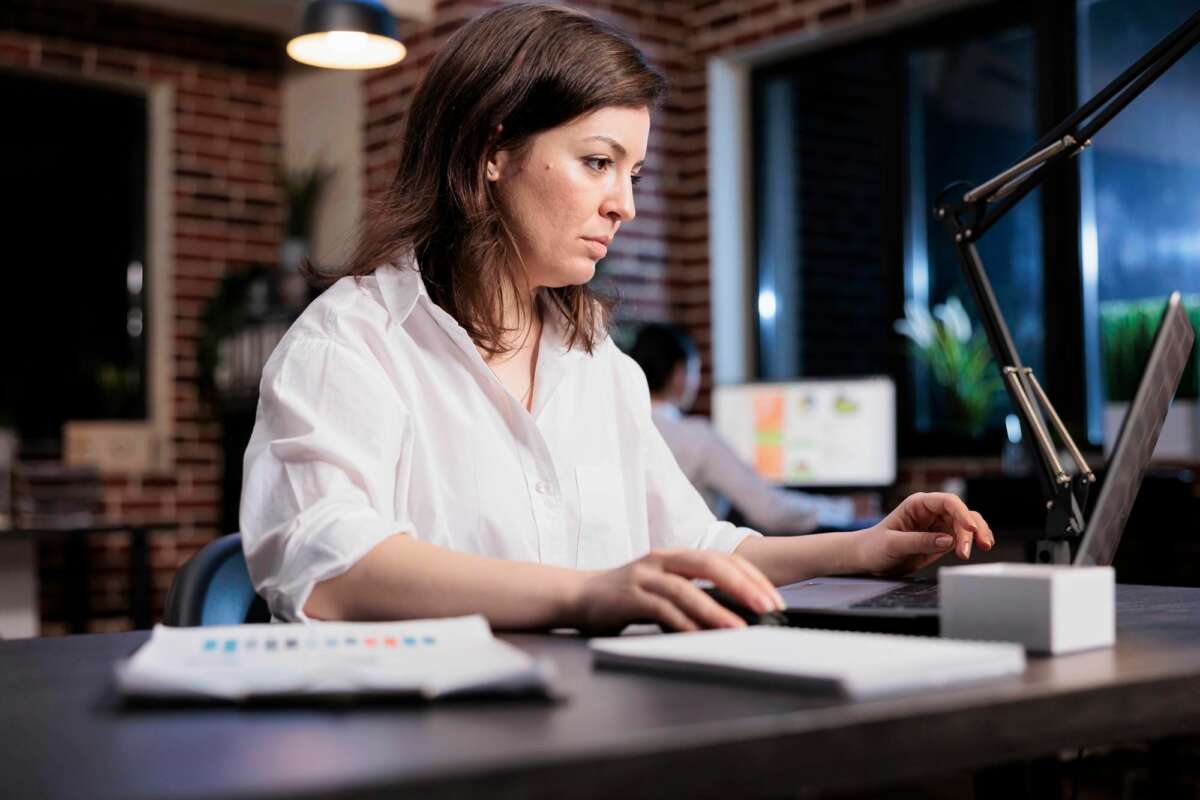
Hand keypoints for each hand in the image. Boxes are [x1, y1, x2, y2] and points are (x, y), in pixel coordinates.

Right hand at [572, 549, 784, 632]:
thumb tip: (735, 613)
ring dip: (715, 609)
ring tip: (738, 628)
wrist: (578, 596)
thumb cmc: (625, 596)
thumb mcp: (664, 589)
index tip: (774, 598)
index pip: (722, 559)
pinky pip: (661, 609)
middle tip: (768, 606)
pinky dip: (683, 623)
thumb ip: (694, 594)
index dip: (751, 576)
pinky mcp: (628, 596)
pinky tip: (699, 636)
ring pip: (686, 589)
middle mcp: (661, 560)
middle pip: (709, 564)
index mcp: (675, 556)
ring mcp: (644, 577)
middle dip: (743, 586)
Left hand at [854, 492, 994, 576]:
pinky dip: (973, 542)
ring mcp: (938, 525)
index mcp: (917, 504)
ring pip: (966, 524)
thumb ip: (919, 541)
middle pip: (961, 514)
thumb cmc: (874, 547)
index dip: (962, 513)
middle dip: (971, 530)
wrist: (867, 559)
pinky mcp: (941, 539)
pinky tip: (980, 548)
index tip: (970, 529)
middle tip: (968, 551)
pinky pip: (962, 537)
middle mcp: (931, 512)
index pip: (947, 502)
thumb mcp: (892, 544)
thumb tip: (947, 540)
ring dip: (976, 536)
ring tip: (979, 550)